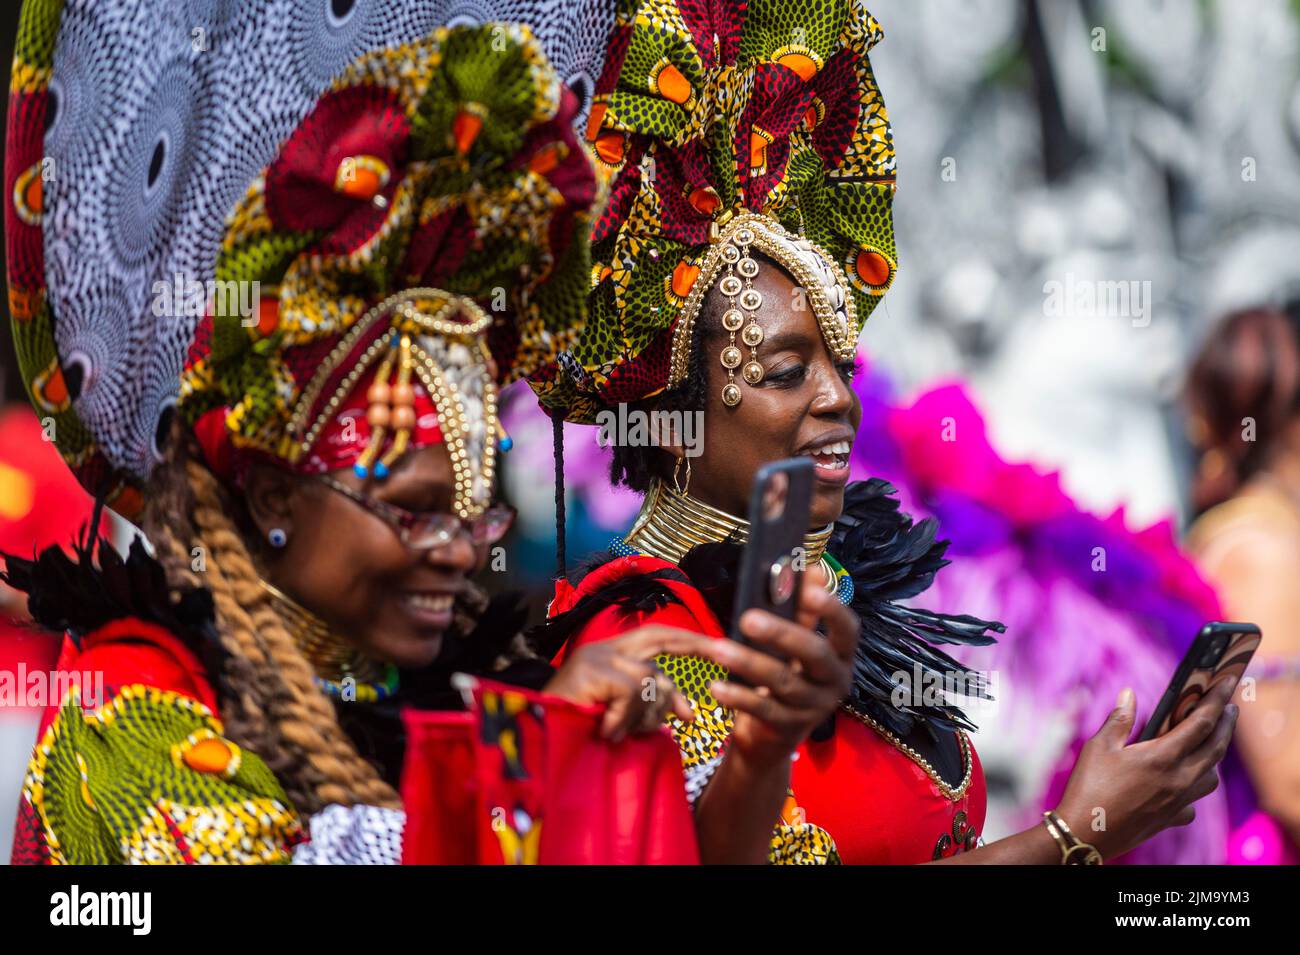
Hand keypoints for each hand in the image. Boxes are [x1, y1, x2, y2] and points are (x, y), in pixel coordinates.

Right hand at [543, 627, 718, 740]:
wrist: (533, 739)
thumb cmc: (576, 731)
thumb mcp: (623, 717)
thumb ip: (652, 707)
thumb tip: (691, 715)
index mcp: (611, 654)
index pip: (656, 636)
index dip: (687, 639)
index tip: (718, 646)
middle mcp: (604, 649)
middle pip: (659, 636)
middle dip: (695, 643)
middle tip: (723, 652)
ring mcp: (596, 657)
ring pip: (650, 678)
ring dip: (646, 713)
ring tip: (622, 731)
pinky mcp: (591, 671)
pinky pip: (632, 692)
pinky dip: (626, 718)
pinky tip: (608, 732)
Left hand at [702, 580, 856, 767]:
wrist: (770, 737)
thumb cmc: (785, 676)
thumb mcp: (794, 647)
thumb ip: (801, 613)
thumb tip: (809, 568)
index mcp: (841, 655)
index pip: (848, 629)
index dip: (832, 609)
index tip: (809, 589)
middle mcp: (835, 681)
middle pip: (814, 654)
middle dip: (782, 634)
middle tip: (748, 618)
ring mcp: (814, 708)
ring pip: (783, 682)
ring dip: (748, 663)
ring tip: (717, 649)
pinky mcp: (789, 729)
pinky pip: (763, 710)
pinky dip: (738, 697)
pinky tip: (715, 686)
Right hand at [1053, 677, 1238, 859]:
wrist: (1086, 833)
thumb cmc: (1088, 787)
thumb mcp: (1099, 747)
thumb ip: (1119, 720)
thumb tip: (1128, 694)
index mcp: (1163, 757)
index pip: (1201, 724)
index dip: (1216, 701)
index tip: (1227, 683)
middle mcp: (1179, 780)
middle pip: (1215, 749)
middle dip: (1226, 725)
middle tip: (1230, 707)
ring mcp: (1178, 802)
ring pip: (1210, 777)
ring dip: (1213, 757)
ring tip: (1208, 743)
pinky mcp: (1171, 819)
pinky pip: (1193, 802)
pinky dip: (1193, 789)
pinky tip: (1180, 784)